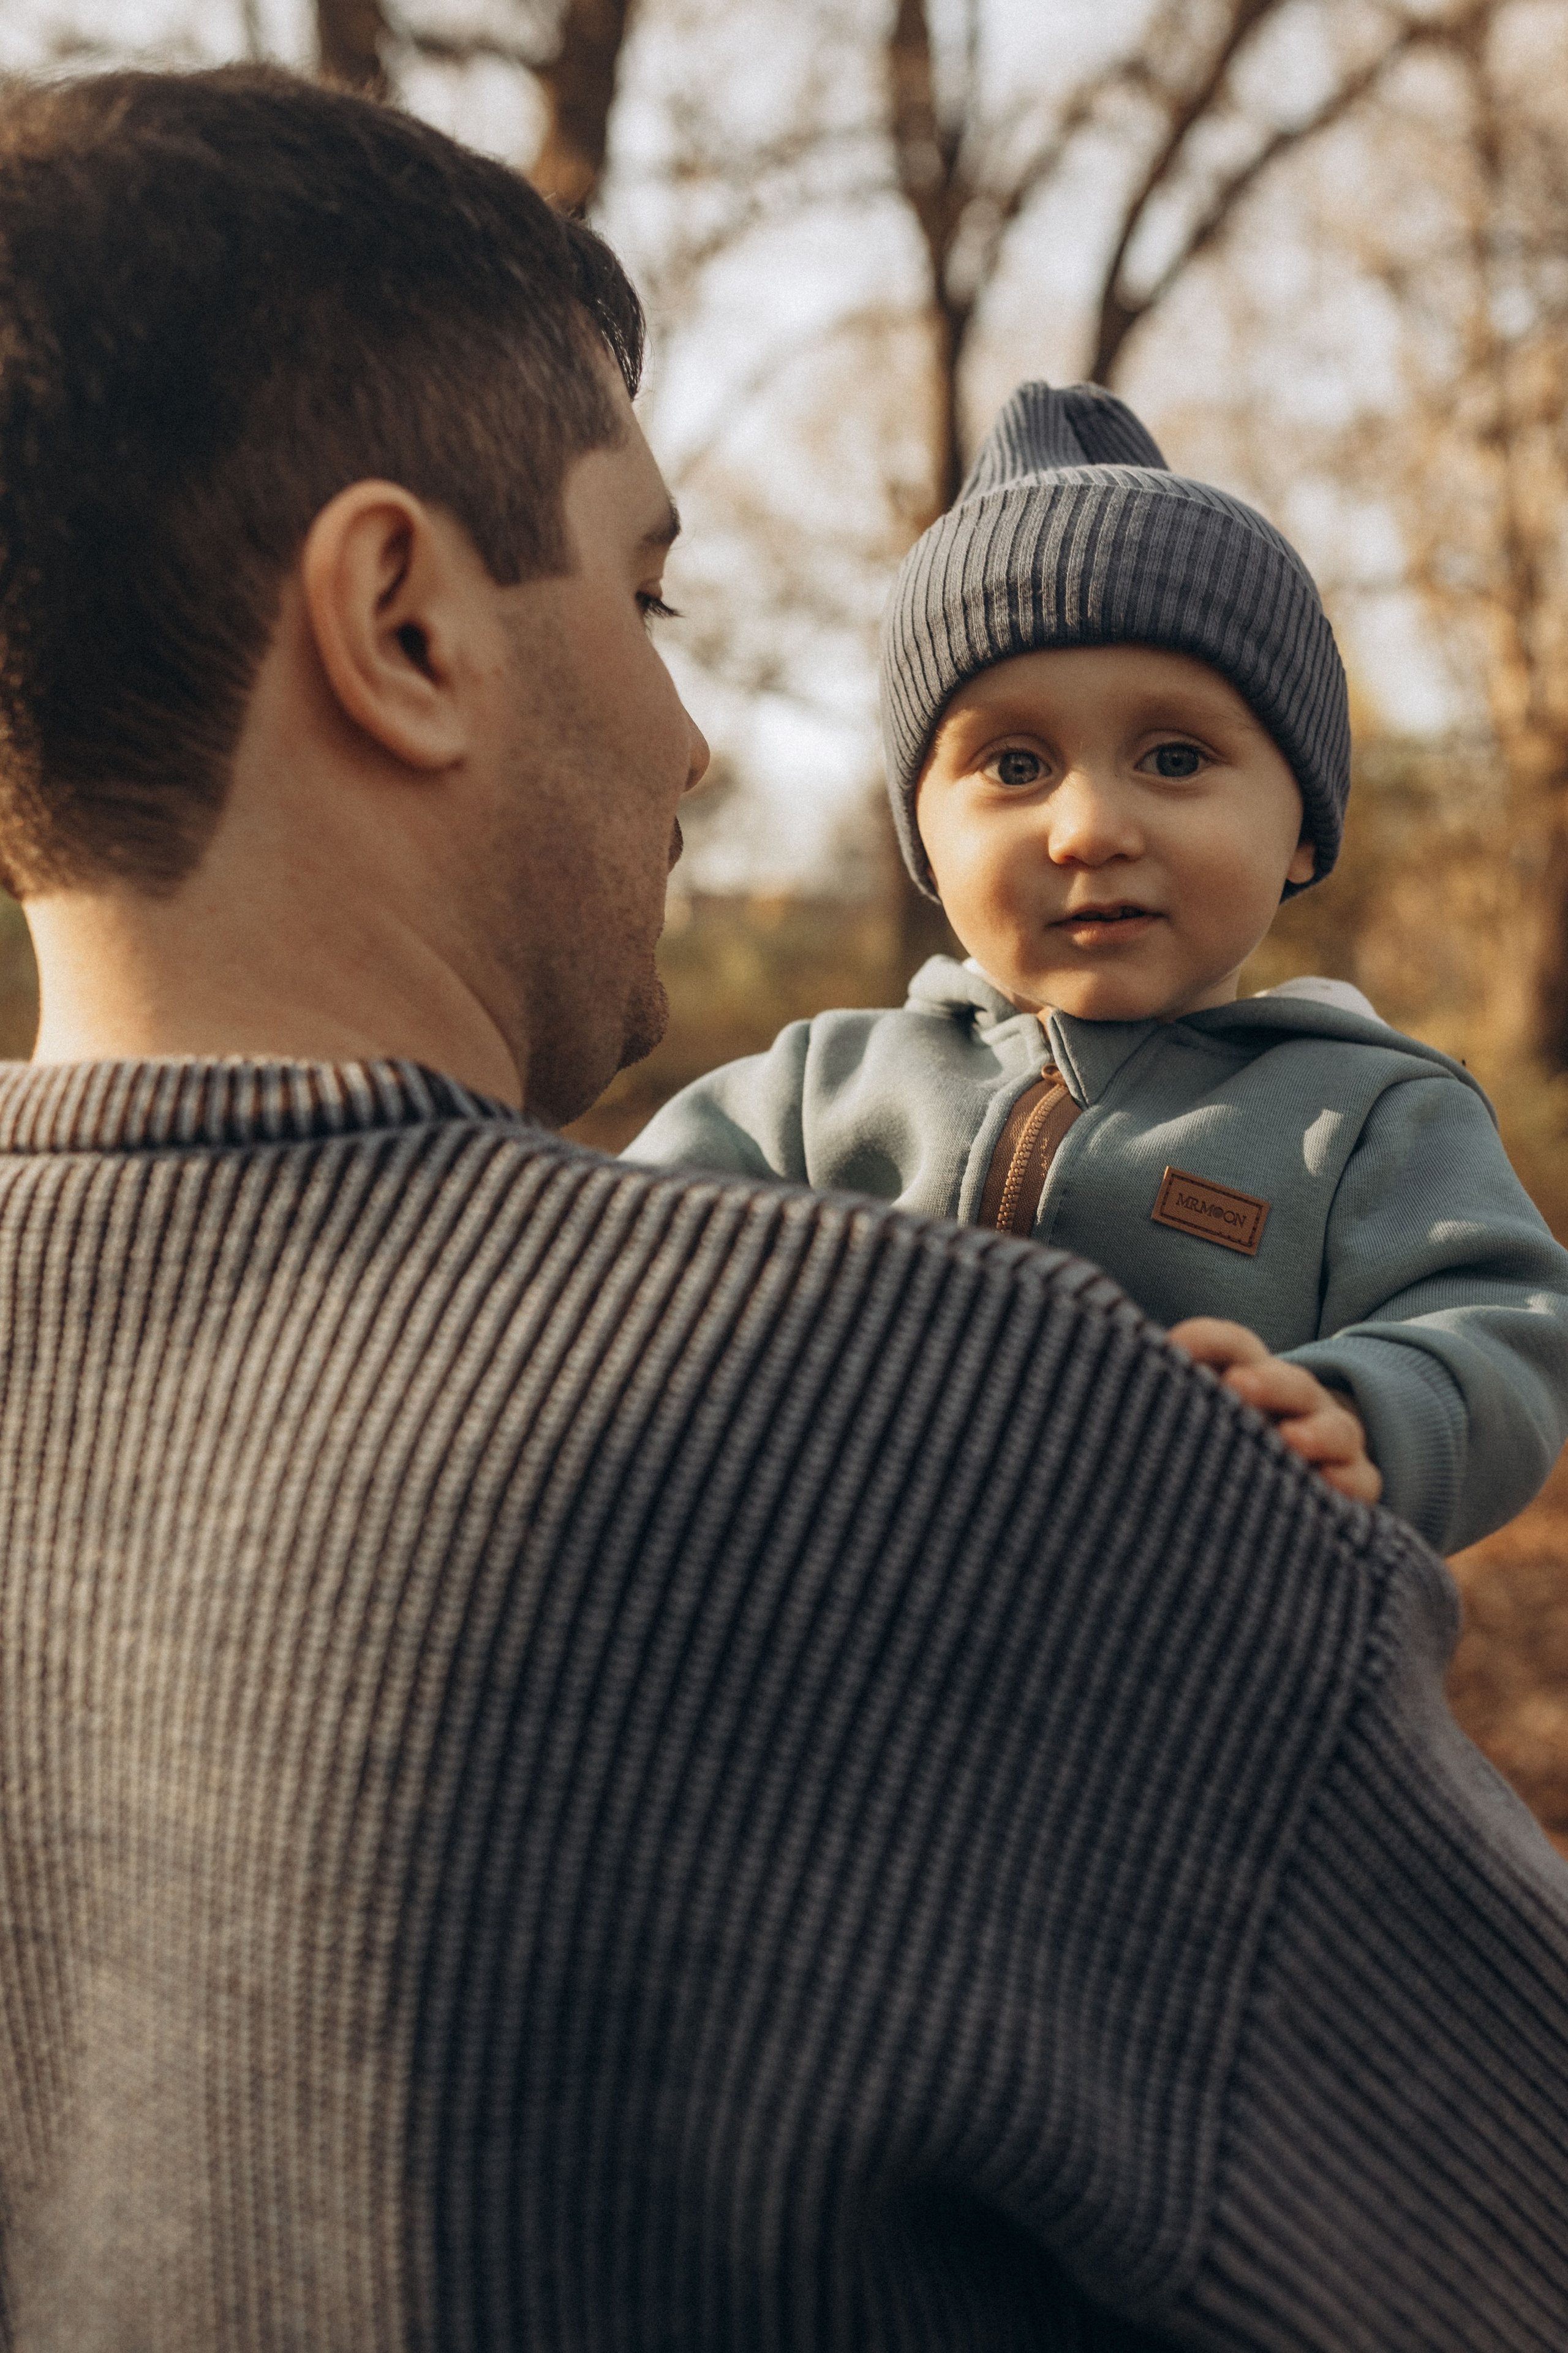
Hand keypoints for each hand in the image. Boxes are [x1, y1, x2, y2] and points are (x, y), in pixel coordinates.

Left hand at [1166, 1316, 1382, 1506]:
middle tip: (1238, 1386)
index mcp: (1251, 1373)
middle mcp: (1297, 1400)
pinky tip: (1327, 1488)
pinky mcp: (1355, 1481)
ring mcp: (1331, 1438)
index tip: (1176, 1346)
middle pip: (1287, 1381)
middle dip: (1264, 1382)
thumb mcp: (1198, 1415)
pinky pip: (1359, 1481)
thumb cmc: (1229, 1436)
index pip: (1232, 1345)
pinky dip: (1346, 1483)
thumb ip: (1166, 1401)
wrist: (1305, 1465)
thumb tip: (1104, 1398)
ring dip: (1313, 1432)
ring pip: (1334, 1428)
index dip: (1208, 1341)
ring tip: (1291, 1440)